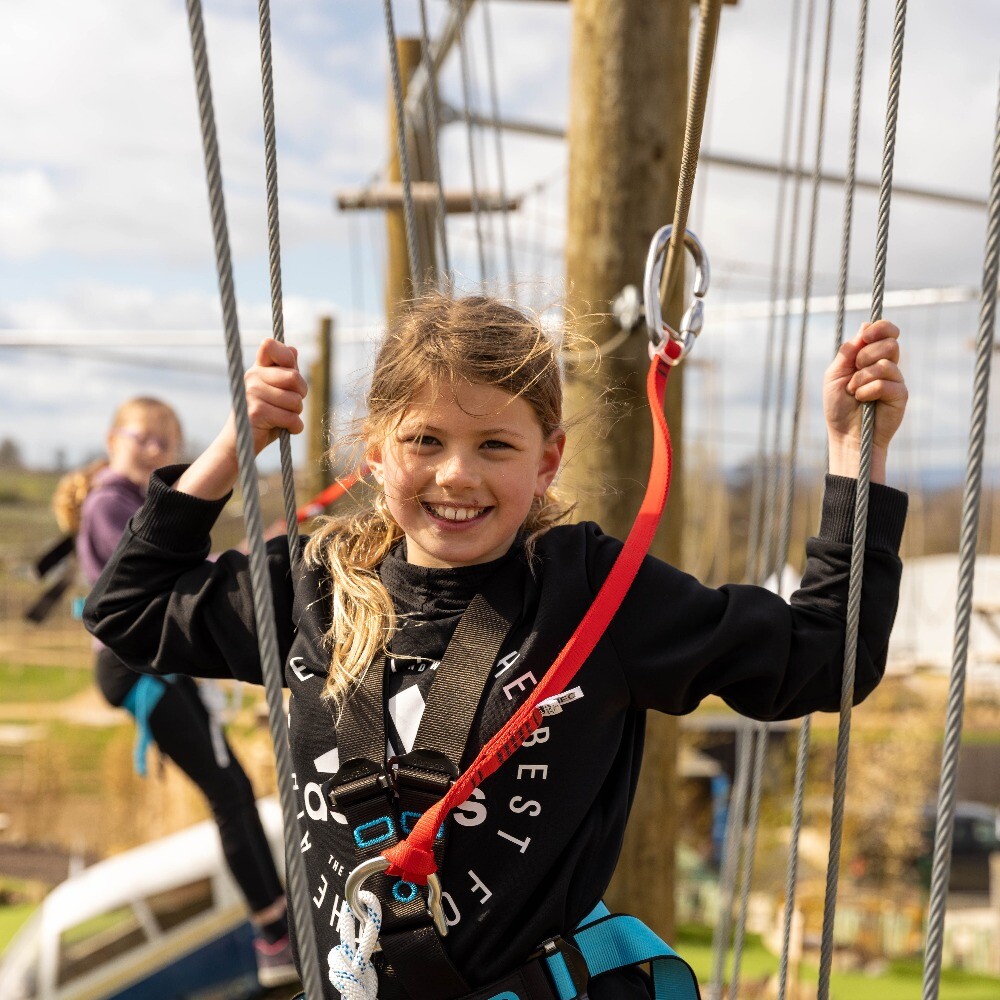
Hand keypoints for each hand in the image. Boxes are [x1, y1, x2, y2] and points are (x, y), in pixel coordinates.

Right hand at [175, 339, 307, 500]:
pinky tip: (283, 429)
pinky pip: (291, 418)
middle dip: (300, 395)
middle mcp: (252, 376)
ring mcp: (252, 393)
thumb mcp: (276, 393)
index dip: (287, 359)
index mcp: (257, 369)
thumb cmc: (263, 418)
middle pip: (294, 377)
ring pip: (296, 401)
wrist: (240, 445)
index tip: (289, 377)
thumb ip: (285, 373)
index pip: (271, 345)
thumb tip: (293, 349)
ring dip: (296, 415)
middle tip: (290, 405)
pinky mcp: (256, 411)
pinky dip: (294, 428)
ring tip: (281, 418)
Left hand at [824, 320, 907, 481]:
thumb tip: (864, 326)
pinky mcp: (901, 395)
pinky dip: (868, 390)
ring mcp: (895, 380)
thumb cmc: (838, 407)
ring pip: (887, 363)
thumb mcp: (835, 375)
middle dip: (867, 355)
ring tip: (854, 391)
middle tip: (855, 371)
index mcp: (871, 357)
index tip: (866, 336)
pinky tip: (863, 400)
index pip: (886, 332)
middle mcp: (886, 366)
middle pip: (890, 343)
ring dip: (863, 377)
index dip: (881, 328)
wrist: (846, 435)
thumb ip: (848, 352)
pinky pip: (886, 383)